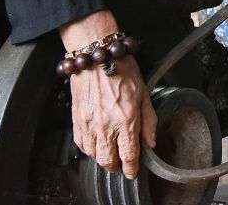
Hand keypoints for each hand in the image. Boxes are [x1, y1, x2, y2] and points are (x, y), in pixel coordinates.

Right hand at [69, 55, 155, 178]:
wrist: (97, 55)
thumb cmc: (121, 69)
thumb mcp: (144, 93)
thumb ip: (148, 121)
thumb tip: (150, 142)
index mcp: (126, 121)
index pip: (128, 156)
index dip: (131, 169)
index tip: (132, 171)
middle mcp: (106, 126)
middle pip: (108, 161)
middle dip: (116, 166)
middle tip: (121, 162)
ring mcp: (89, 124)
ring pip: (93, 155)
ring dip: (102, 158)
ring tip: (109, 152)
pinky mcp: (77, 119)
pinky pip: (80, 143)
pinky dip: (88, 148)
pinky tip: (95, 143)